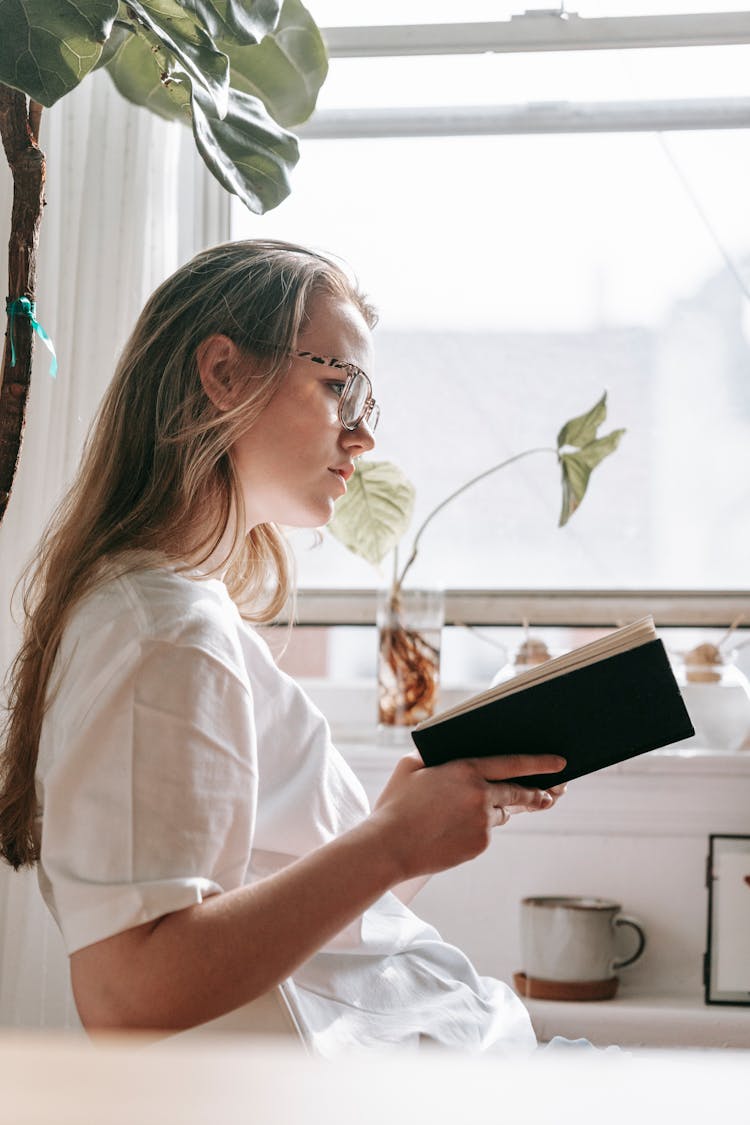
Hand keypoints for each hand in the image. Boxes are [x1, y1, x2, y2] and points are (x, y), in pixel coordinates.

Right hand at [370, 752, 565, 881]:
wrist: (389, 847)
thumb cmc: (395, 804)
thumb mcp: (410, 767)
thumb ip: (433, 756)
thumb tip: (445, 754)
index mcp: (466, 770)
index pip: (513, 763)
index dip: (540, 763)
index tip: (560, 764)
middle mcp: (481, 795)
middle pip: (519, 792)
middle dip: (537, 793)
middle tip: (551, 794)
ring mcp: (483, 823)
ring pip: (500, 813)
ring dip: (494, 810)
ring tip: (467, 813)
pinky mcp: (480, 845)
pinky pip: (486, 833)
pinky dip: (477, 829)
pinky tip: (453, 830)